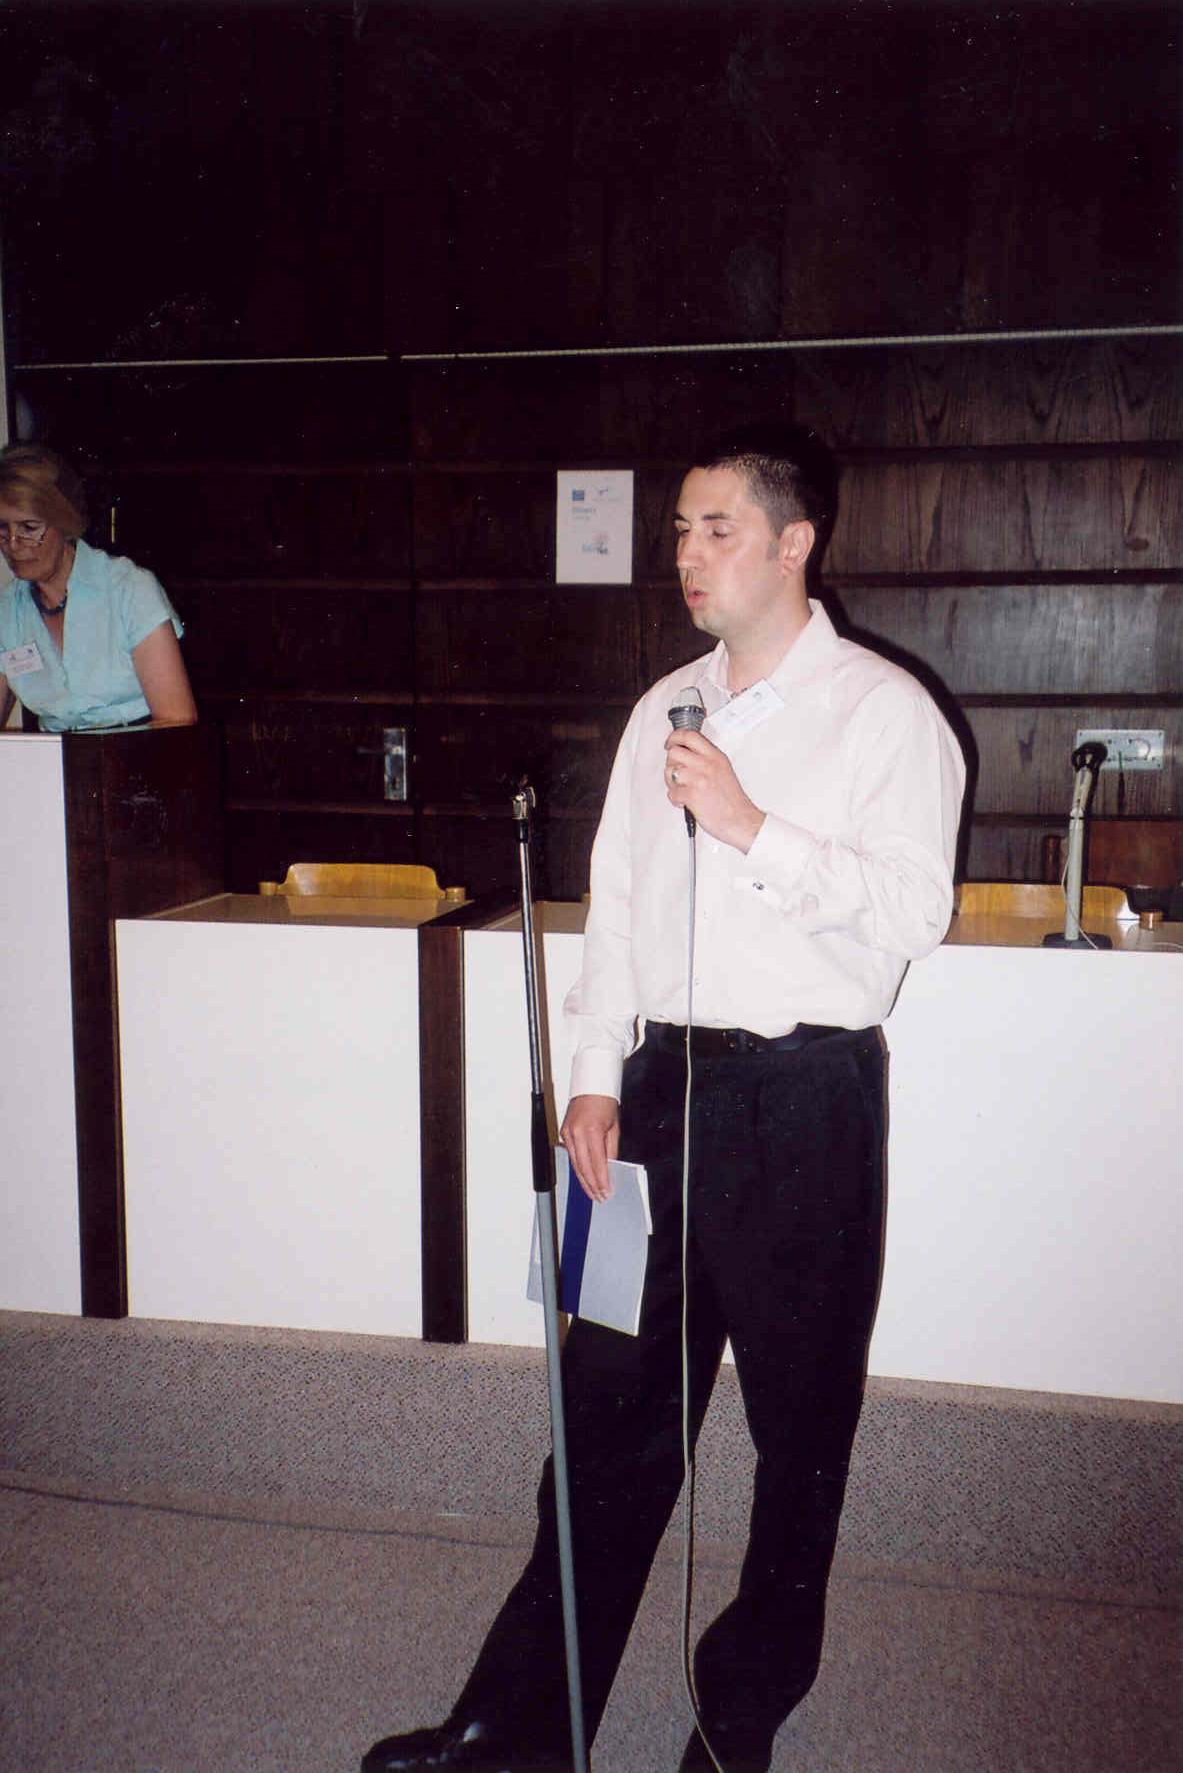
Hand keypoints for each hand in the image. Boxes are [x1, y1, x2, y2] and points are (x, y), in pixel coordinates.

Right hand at [559, 1094, 619, 1202]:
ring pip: (575, 1164)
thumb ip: (610, 1150)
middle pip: (583, 1167)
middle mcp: (576, 1133)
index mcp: (591, 1131)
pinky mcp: (564, 1133)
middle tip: (599, 1197)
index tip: (606, 1191)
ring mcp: (567, 1133)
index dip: (601, 1180)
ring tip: (592, 1192)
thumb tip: (610, 1168)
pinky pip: (571, 1156)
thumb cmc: (604, 1101)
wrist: (591, 1085)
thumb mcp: (614, 1127)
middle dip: (592, 1185)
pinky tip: (583, 1177)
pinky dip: (577, 1168)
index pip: (597, 1163)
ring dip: (584, 1180)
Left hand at [664, 729, 764, 852]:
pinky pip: (671, 792)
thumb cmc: (732, 800)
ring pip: (670, 771)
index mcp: (715, 756)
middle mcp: (707, 765)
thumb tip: (687, 753)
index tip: (669, 743)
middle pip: (674, 752)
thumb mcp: (724, 770)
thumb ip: (707, 759)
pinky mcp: (692, 795)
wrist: (740, 820)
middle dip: (671, 763)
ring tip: (683, 790)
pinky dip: (675, 799)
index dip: (674, 737)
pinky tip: (685, 802)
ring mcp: (699, 779)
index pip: (690, 736)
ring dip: (672, 782)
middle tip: (676, 773)